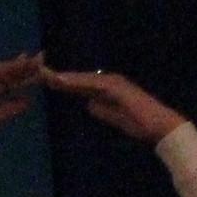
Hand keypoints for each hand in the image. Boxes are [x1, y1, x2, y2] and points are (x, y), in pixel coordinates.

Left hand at [42, 65, 184, 143]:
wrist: (160, 127)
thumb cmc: (139, 124)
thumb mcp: (113, 117)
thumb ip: (100, 109)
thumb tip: (88, 104)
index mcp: (106, 89)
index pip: (79, 86)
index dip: (62, 83)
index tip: (44, 80)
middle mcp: (108, 81)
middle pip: (77, 78)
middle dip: (58, 75)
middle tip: (36, 70)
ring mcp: (113, 82)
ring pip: (82, 78)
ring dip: (63, 76)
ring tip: (43, 73)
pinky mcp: (117, 87)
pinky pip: (92, 84)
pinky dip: (77, 82)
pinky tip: (62, 81)